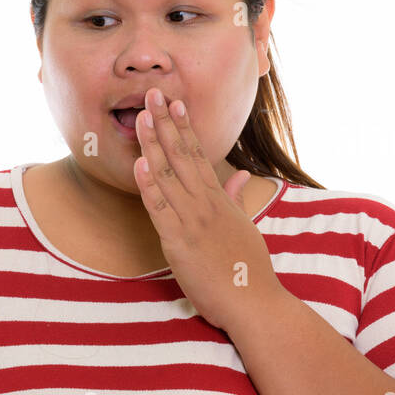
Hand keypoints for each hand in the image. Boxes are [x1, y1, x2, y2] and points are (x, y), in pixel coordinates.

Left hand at [132, 87, 284, 334]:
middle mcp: (206, 204)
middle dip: (165, 123)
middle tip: (152, 93)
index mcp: (219, 200)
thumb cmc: (248, 270)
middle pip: (181, 155)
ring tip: (142, 115)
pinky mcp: (180, 242)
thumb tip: (237, 176)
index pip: (198, 155)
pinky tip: (139, 163)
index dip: (184, 127)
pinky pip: (161, 208)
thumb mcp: (244, 227)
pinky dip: (148, 185)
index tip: (175, 103)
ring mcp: (193, 221)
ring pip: (168, 175)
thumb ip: (236, 199)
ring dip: (153, 143)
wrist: (255, 302)